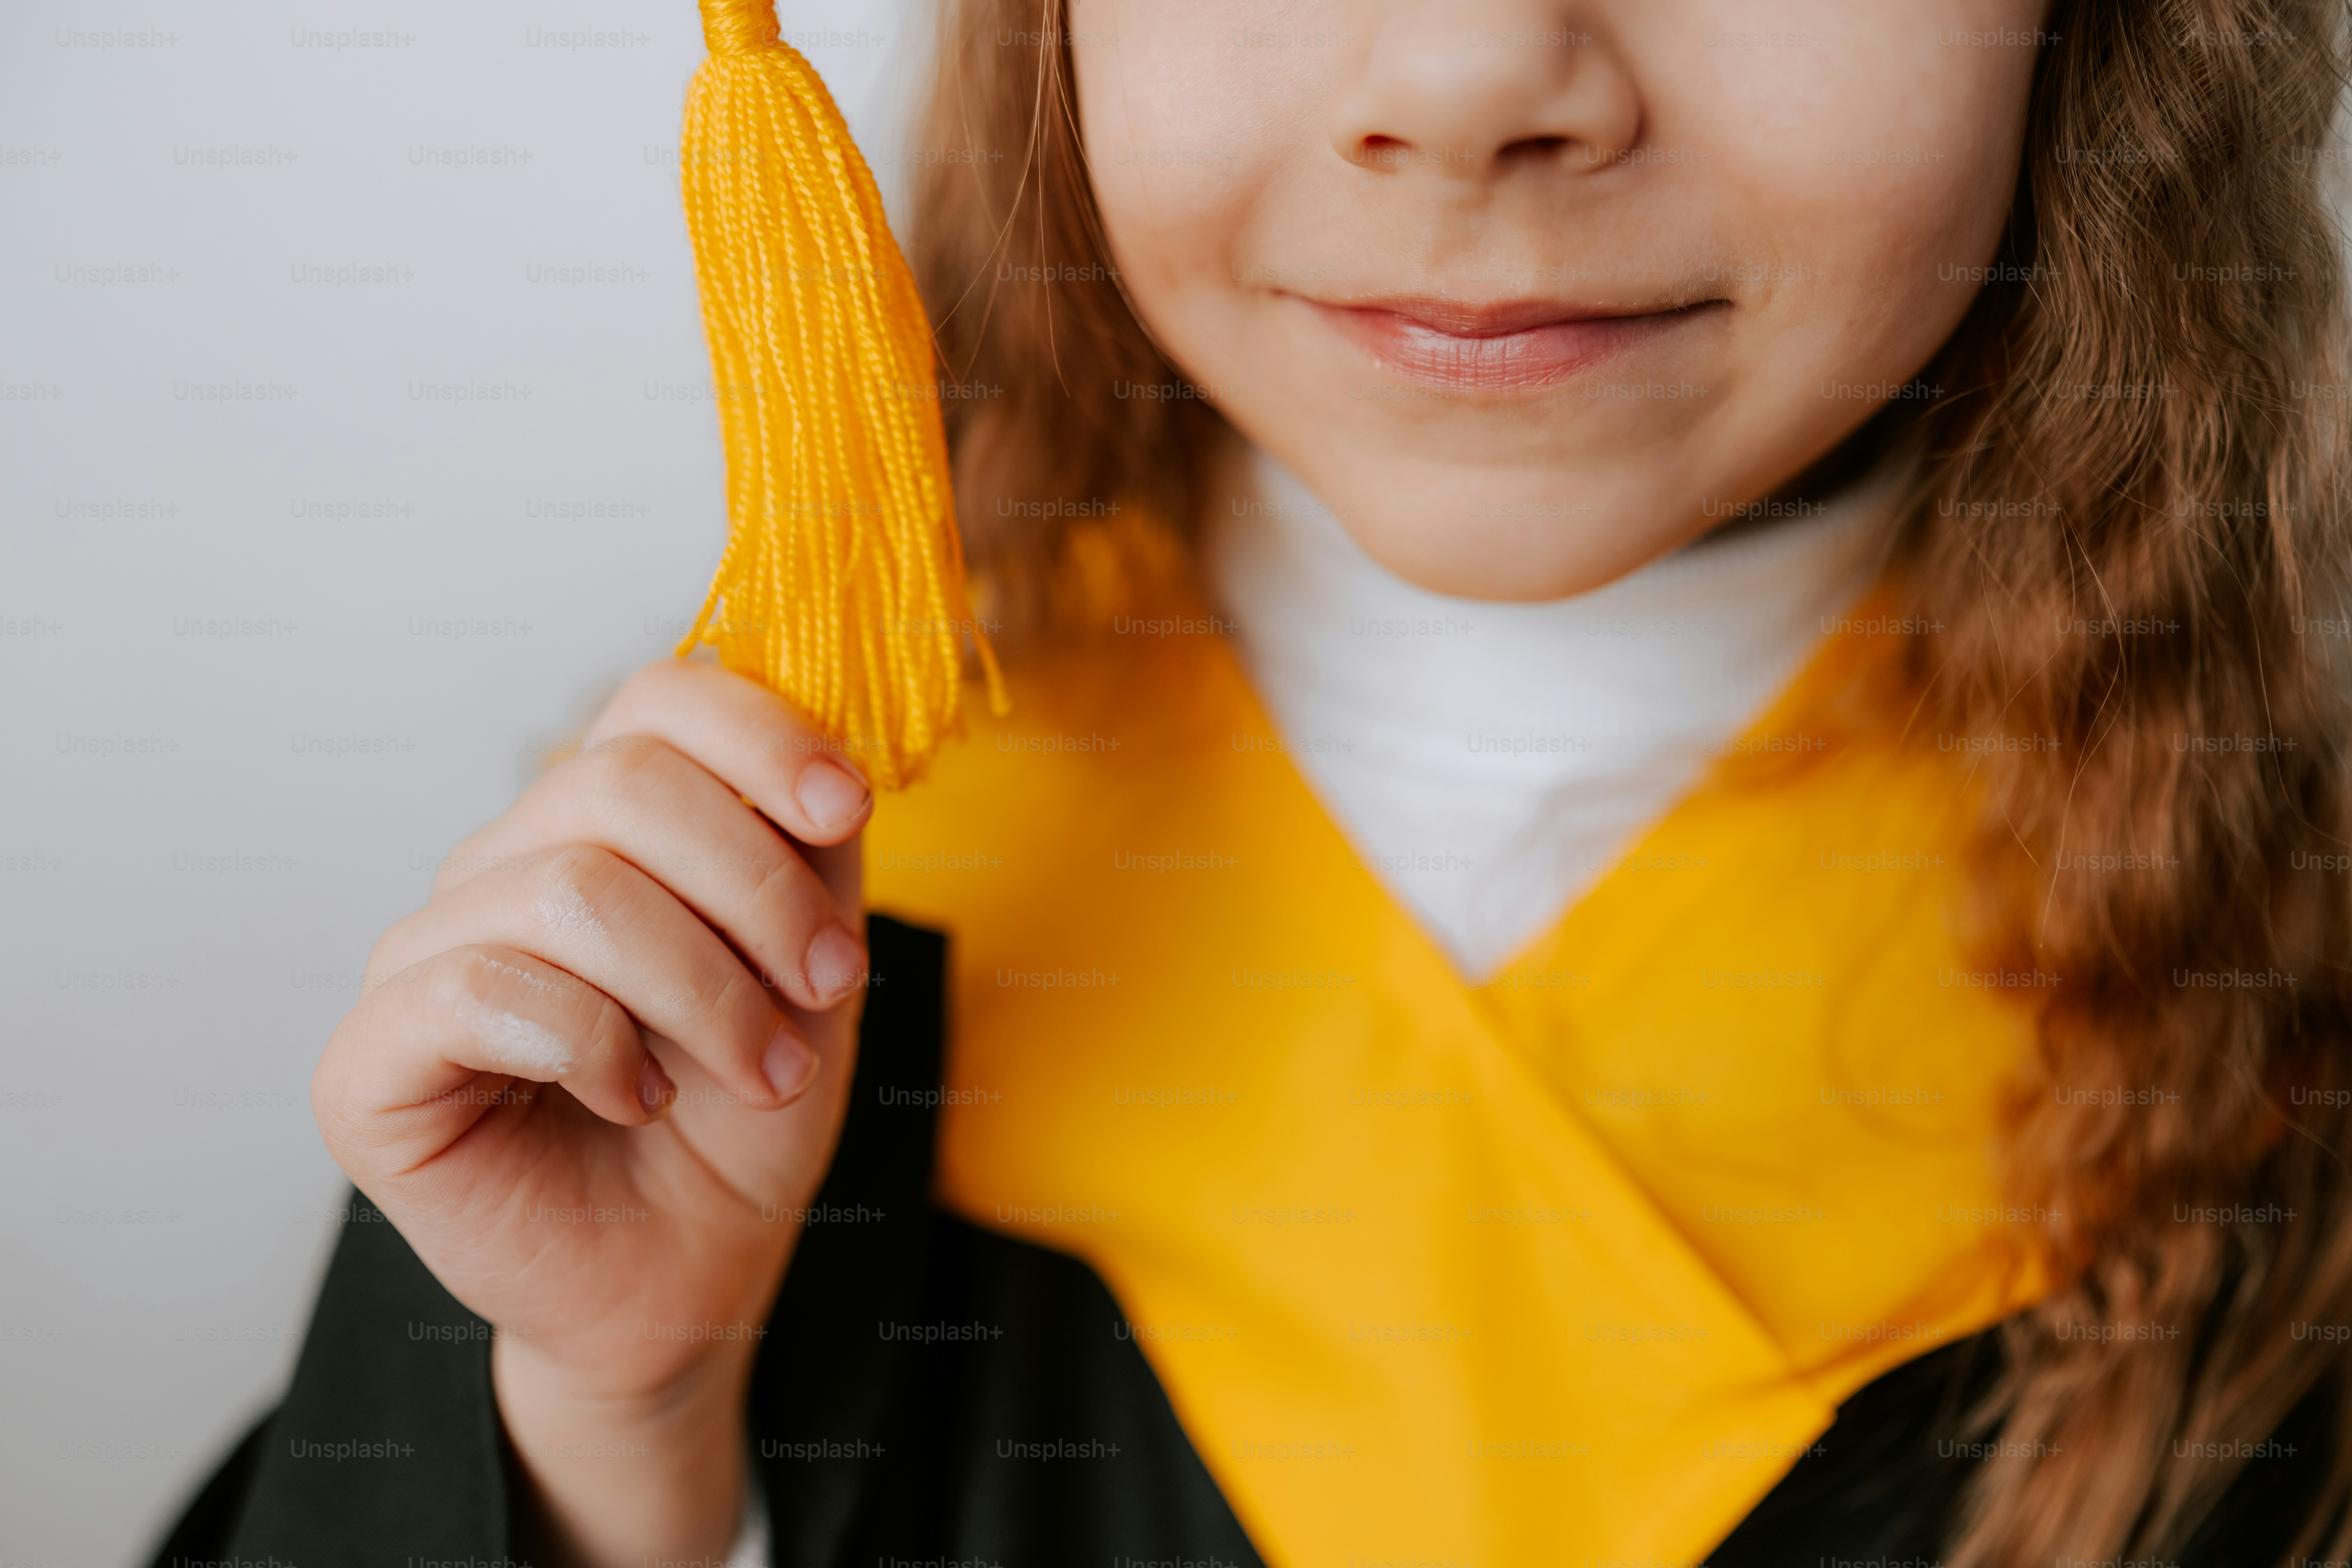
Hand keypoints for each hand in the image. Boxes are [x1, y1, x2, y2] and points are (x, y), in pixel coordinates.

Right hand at [311, 658, 874, 1565]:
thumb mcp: (815, 967)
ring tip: (761, 1069)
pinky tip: (632, 1099)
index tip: (846, 807)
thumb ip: (813, 852)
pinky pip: (483, 988)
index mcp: (596, 825)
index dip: (761, 734)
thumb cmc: (739, 1118)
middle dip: (754, 890)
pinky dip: (592, 1047)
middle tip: (824, 986)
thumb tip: (825, 757)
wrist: (693, 1268)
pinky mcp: (370, 1060)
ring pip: (572, 889)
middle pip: (623, 784)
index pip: (656, 697)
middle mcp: (500, 867)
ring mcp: (422, 957)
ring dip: (704, 989)